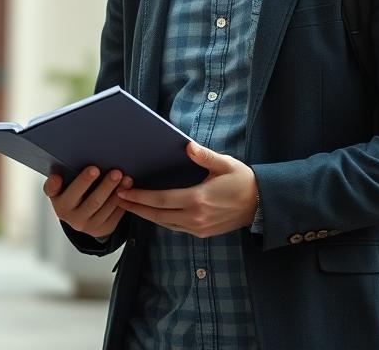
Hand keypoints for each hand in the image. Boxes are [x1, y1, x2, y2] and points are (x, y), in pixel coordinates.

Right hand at [44, 166, 132, 238]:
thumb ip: (57, 183)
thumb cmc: (71, 196)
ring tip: (126, 178)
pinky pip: (114, 215)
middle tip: (116, 172)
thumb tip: (57, 176)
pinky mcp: (101, 229)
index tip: (92, 169)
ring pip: (105, 208)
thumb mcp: (60, 190)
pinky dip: (122, 201)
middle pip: (92, 201)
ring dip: (117, 192)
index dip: (77, 182)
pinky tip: (127, 189)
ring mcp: (88, 226)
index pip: (64, 194)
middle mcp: (72, 218)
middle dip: (105, 186)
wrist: (79, 218)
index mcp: (60, 204)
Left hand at [114, 142, 258, 237]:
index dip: (140, 196)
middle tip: (116, 198)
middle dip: (135, 207)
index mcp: (198, 200)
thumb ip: (205, 156)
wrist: (262, 205)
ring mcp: (198, 228)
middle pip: (157, 215)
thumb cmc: (243, 181)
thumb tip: (188, 146)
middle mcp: (195, 217)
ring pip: (164, 223)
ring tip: (128, 204)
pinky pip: (174, 227)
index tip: (123, 191)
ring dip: (145, 214)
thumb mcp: (226, 164)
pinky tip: (150, 212)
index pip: (161, 200)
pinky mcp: (202, 233)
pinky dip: (160, 220)